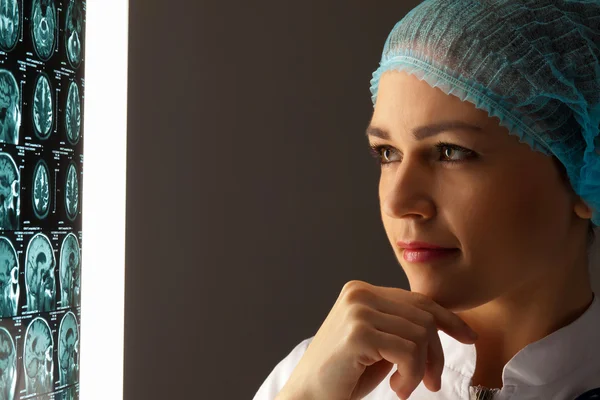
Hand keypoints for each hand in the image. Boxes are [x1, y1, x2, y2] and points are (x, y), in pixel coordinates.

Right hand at [277, 280, 477, 399]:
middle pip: (423, 317)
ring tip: (403, 387)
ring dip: (420, 370)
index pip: (417, 299)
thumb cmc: (343, 375)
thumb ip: (401, 327)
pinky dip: (411, 376)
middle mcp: (359, 293)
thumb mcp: (379, 344)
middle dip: (435, 355)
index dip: (448, 318)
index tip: (468, 336)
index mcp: (361, 291)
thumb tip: (445, 323)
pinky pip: (409, 352)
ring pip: (421, 334)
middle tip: (430, 383)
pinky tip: (397, 388)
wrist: (307, 397)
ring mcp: (358, 310)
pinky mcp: (359, 333)